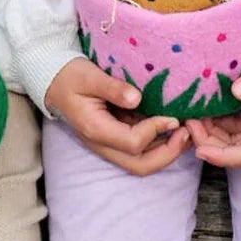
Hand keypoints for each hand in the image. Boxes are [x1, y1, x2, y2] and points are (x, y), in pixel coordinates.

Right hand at [45, 57, 188, 175]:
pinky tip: (172, 126)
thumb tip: (137, 98)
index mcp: (96, 130)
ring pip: (141, 162)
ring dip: (166, 151)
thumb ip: (112, 87)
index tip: (172, 116)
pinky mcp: (115, 136)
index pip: (132, 144)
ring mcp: (109, 143)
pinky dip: (159, 142)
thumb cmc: (69, 76)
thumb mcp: (89, 76)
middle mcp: (103, 143)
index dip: (155, 132)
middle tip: (187, 134)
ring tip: (185, 132)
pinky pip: (139, 149)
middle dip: (168, 154)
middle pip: (140, 165)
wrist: (53, 81)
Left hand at [185, 46, 240, 167]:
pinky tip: (205, 106)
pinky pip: (237, 124)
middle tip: (186, 120)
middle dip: (209, 140)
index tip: (199, 148)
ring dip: (212, 130)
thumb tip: (234, 91)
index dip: (222, 156)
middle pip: (235, 150)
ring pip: (233, 138)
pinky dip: (220, 119)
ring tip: (190, 112)